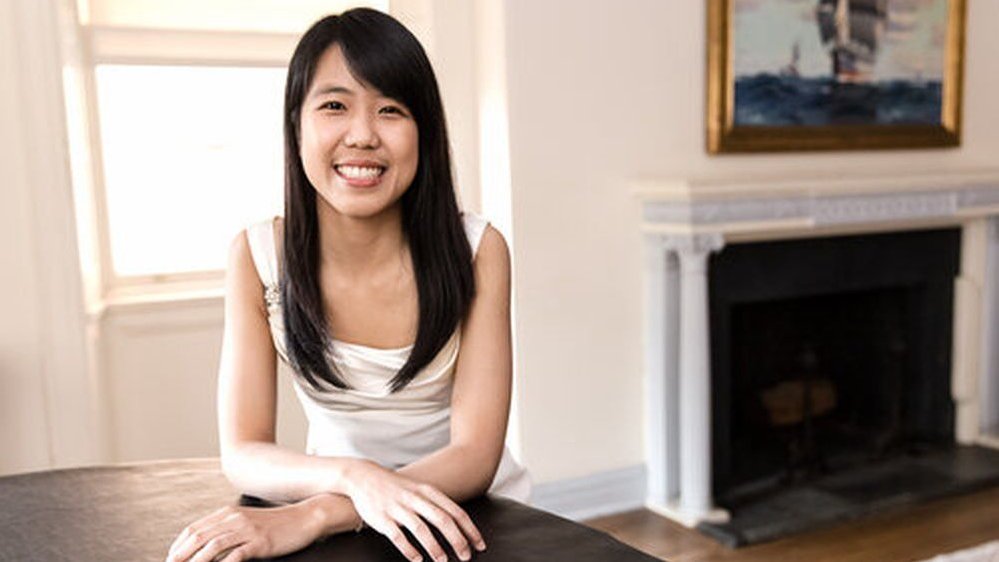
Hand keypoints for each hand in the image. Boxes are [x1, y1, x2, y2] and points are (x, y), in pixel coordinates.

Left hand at [165, 497, 326, 561]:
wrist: (305, 517)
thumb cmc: (276, 523)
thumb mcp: (247, 521)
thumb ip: (227, 529)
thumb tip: (206, 544)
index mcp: (228, 513)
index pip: (193, 529)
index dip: (177, 545)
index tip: (170, 559)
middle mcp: (234, 519)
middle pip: (198, 537)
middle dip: (179, 555)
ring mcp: (247, 530)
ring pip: (212, 546)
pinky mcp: (260, 542)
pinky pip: (235, 555)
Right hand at [344, 460, 486, 561]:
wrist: (364, 477)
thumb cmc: (397, 488)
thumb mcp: (420, 489)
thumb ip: (438, 504)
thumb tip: (460, 525)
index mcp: (428, 491)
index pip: (455, 512)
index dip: (469, 530)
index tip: (479, 544)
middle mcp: (415, 498)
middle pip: (442, 520)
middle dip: (457, 540)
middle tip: (466, 556)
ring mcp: (398, 508)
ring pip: (421, 529)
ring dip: (434, 547)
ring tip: (443, 561)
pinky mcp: (382, 518)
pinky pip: (398, 536)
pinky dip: (409, 549)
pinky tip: (417, 560)